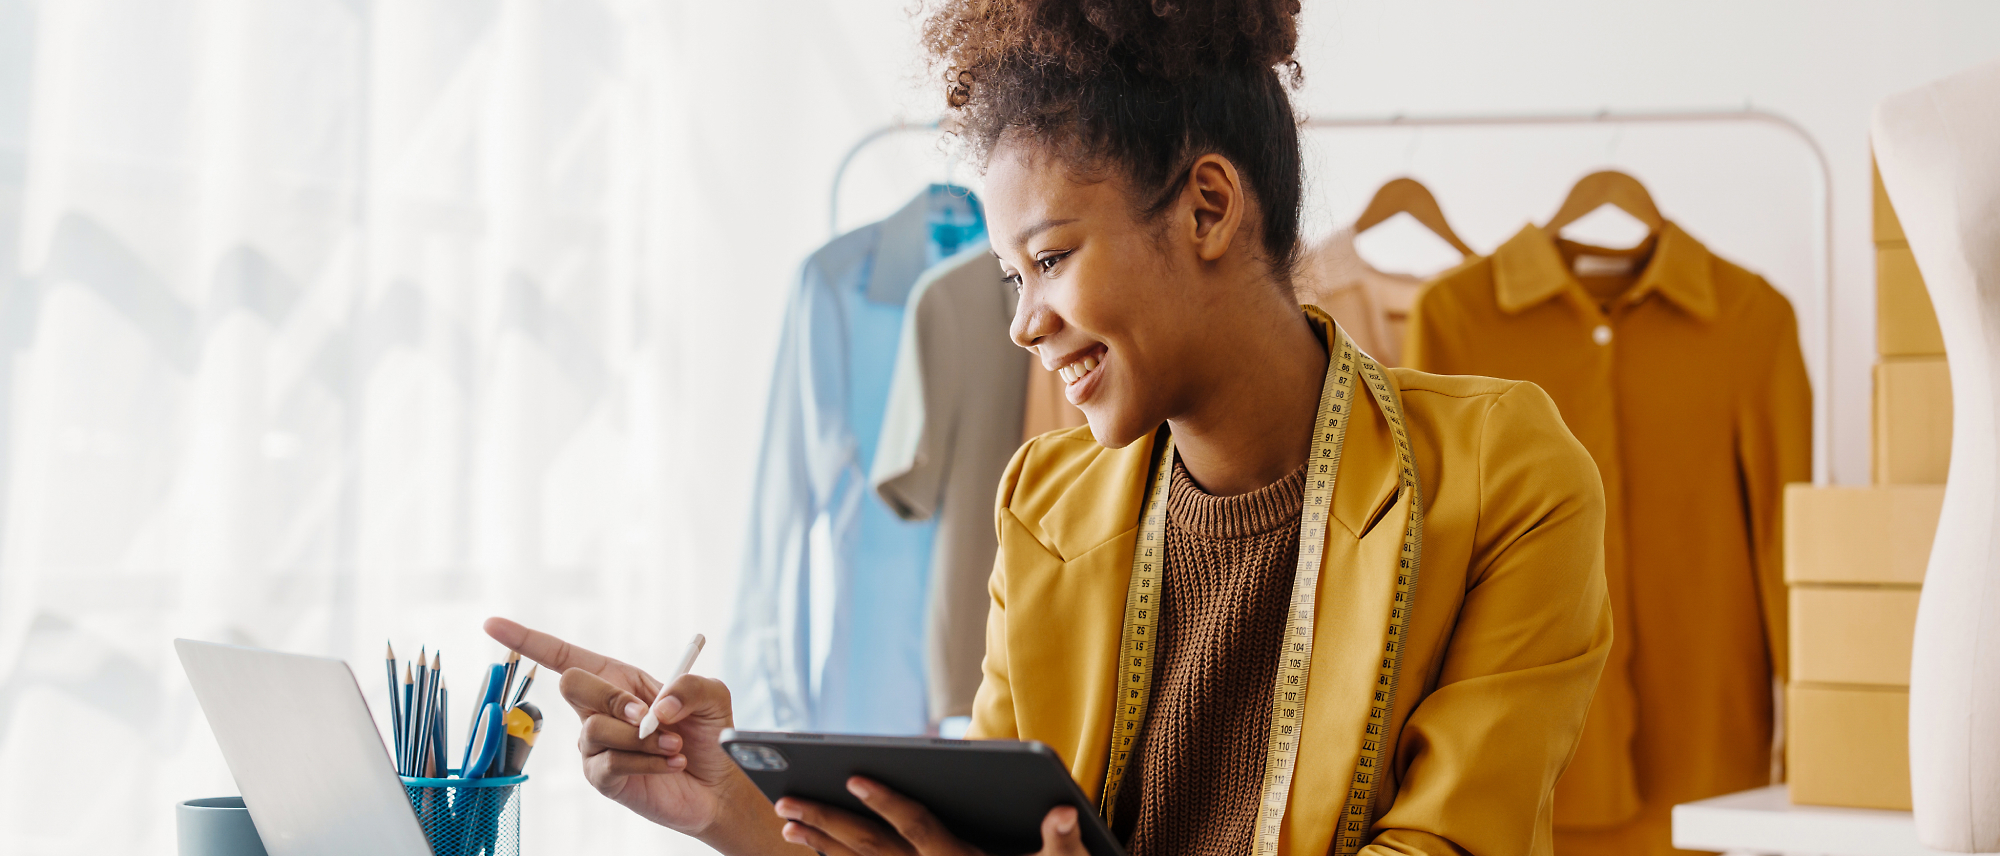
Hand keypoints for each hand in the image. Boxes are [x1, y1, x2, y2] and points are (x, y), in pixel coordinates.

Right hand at [482, 617, 758, 839]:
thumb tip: (656, 705)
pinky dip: (648, 760)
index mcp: (617, 680)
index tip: (491, 624)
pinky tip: (670, 764)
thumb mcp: (712, 694)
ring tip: (673, 747)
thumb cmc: (708, 734)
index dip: (526, 640)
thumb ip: (689, 684)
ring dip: (642, 737)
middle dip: (614, 697)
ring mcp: (595, 746)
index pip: (562, 656)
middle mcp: (598, 711)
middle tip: (650, 717)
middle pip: (571, 684)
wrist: (718, 784)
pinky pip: (610, 761)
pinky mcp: (602, 777)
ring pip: (594, 728)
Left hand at [773, 776, 1086, 855]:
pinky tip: (813, 848)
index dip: (887, 802)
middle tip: (786, 803)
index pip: (918, 827)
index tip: (854, 777)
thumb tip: (1066, 810)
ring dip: (821, 845)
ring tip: (787, 823)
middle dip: (828, 823)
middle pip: (872, 847)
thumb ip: (1064, 839)